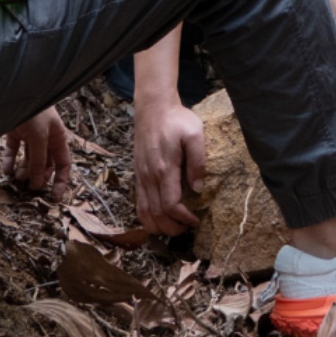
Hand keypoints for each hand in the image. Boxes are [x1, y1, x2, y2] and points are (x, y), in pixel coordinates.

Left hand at [4, 108, 72, 195]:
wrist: (14, 88)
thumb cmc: (33, 109)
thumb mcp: (39, 136)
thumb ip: (39, 160)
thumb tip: (38, 184)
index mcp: (58, 137)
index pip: (63, 164)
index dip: (61, 181)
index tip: (55, 199)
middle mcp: (45, 138)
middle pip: (45, 165)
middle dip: (39, 177)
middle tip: (30, 189)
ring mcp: (29, 135)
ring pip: (28, 160)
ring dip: (24, 171)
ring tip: (17, 179)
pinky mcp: (14, 133)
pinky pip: (13, 152)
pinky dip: (9, 161)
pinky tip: (6, 170)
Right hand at [132, 94, 207, 235]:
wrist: (153, 107)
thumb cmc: (176, 120)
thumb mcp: (195, 134)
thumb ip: (198, 161)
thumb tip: (198, 189)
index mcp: (164, 168)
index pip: (170, 205)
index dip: (183, 219)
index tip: (196, 220)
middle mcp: (149, 176)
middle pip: (156, 215)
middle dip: (172, 228)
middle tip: (187, 228)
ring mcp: (141, 176)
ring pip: (144, 213)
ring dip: (158, 227)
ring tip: (174, 227)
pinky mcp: (137, 174)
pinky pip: (138, 203)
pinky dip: (146, 217)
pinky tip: (158, 218)